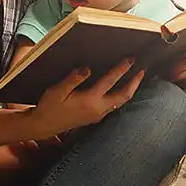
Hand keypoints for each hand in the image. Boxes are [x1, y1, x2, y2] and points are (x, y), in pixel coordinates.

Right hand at [28, 58, 143, 136]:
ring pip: (120, 102)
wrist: (43, 126)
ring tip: (136, 78)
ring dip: (130, 89)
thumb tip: (87, 67)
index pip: (110, 82)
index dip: (121, 69)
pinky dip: (121, 96)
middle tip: (142, 69)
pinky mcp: (95, 117)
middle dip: (134, 82)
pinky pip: (114, 106)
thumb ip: (73, 79)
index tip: (130, 59)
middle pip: (123, 96)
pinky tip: (120, 89)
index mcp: (89, 101)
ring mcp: (98, 115)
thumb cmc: (48, 107)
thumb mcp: (57, 91)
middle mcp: (97, 109)